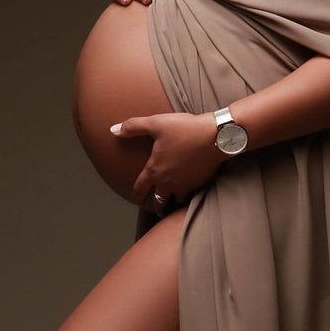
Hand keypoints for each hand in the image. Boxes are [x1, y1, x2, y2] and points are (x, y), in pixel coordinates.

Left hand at [109, 112, 226, 207]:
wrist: (216, 136)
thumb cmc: (185, 128)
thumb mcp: (155, 123)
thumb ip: (132, 127)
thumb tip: (113, 129)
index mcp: (155, 170)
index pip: (140, 189)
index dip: (136, 195)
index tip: (136, 199)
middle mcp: (168, 182)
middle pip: (159, 202)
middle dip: (156, 205)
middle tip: (155, 207)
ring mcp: (185, 185)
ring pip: (176, 201)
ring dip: (172, 201)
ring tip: (172, 201)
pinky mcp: (200, 184)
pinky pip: (191, 195)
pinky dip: (188, 195)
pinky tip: (189, 191)